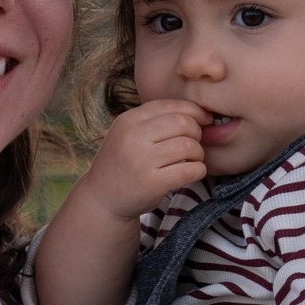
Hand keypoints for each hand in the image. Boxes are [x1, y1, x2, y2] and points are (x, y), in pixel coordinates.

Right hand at [79, 101, 208, 221]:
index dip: (193, 111)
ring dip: (198, 153)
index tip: (203, 121)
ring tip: (192, 160)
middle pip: (182, 123)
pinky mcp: (152, 184)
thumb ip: (155, 120)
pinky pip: (189, 170)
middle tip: (194, 144)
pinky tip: (192, 172)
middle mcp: (133, 138)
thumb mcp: (129, 133)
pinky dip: (198, 170)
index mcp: (128, 120)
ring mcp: (141, 161)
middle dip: (197, 132)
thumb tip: (199, 113)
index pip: (170, 105)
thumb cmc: (124, 163)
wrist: (102, 198)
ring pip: (188, 146)